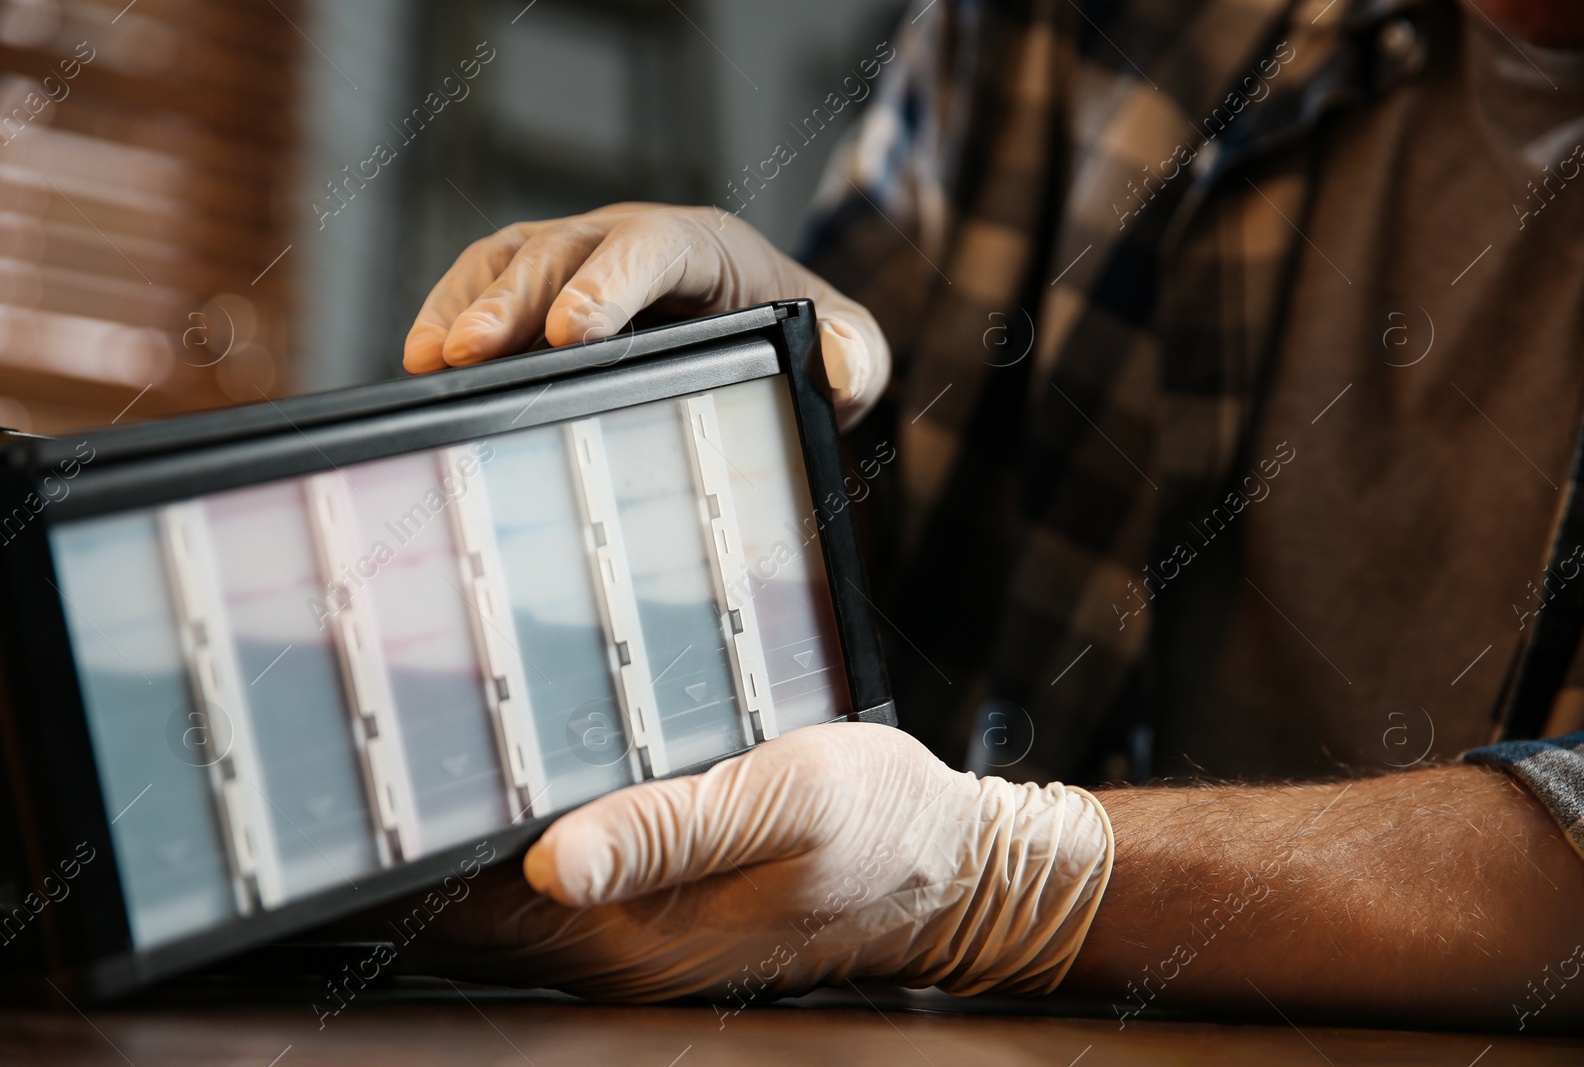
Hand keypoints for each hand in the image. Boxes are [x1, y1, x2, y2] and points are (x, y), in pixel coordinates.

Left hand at [396, 723, 1111, 1003]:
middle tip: (347, 762)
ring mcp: (627, 944)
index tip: (351, 786)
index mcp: (638, 933)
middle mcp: (615, 953)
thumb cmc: (877, 827)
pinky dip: (493, 855)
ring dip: (443, 852)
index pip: (477, 906)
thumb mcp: (787, 802)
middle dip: (403, 849)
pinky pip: (539, 898)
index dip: (407, 852)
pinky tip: (484, 802)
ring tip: (391, 772)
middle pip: (464, 917)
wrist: (942, 869)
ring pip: (492, 910)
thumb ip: (668, 830)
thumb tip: (551, 863)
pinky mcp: (644, 922)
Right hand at [403, 204, 890, 426]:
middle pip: (562, 250)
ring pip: (511, 258)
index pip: (650, 247)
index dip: (606, 284)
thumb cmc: (807, 338)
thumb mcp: (851, 350)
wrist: (776, 333)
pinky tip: (423, 359)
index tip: (568, 335)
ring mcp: (583, 261)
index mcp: (705, 244)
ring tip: (428, 358)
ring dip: (467, 303)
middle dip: (511, 300)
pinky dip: (452, 311)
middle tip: (469, 353)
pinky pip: (488, 283)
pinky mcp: (548, 289)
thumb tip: (833, 361)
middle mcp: (632, 239)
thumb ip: (854, 354)